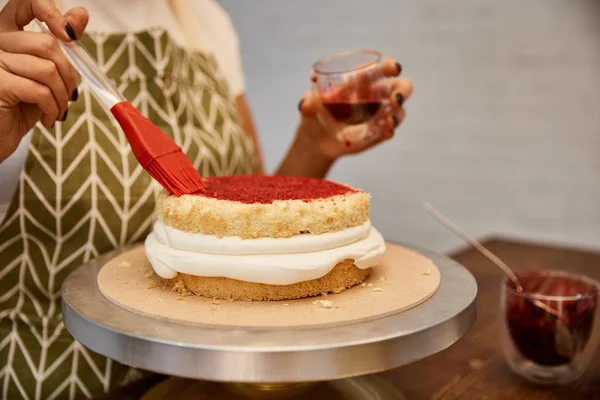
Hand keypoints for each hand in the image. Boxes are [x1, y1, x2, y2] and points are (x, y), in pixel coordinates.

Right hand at [0, 0, 87, 161]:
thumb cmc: (19, 107)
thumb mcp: (44, 75)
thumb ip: (59, 46)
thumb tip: (80, 14)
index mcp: (6, 33)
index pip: (26, 3)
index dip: (50, 12)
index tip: (69, 35)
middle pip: (47, 44)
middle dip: (69, 74)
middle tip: (68, 96)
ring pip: (47, 68)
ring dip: (62, 95)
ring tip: (57, 110)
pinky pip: (39, 90)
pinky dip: (52, 108)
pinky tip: (47, 118)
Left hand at [297, 57, 412, 161]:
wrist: (315, 141)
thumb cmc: (314, 115)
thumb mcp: (308, 107)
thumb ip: (308, 103)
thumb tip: (307, 104)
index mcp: (362, 81)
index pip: (382, 68)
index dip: (390, 66)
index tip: (393, 68)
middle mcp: (376, 96)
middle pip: (400, 87)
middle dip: (402, 91)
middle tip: (395, 99)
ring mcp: (379, 116)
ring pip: (399, 111)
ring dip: (398, 114)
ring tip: (389, 121)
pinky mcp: (378, 133)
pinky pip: (389, 131)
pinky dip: (390, 130)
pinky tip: (386, 131)